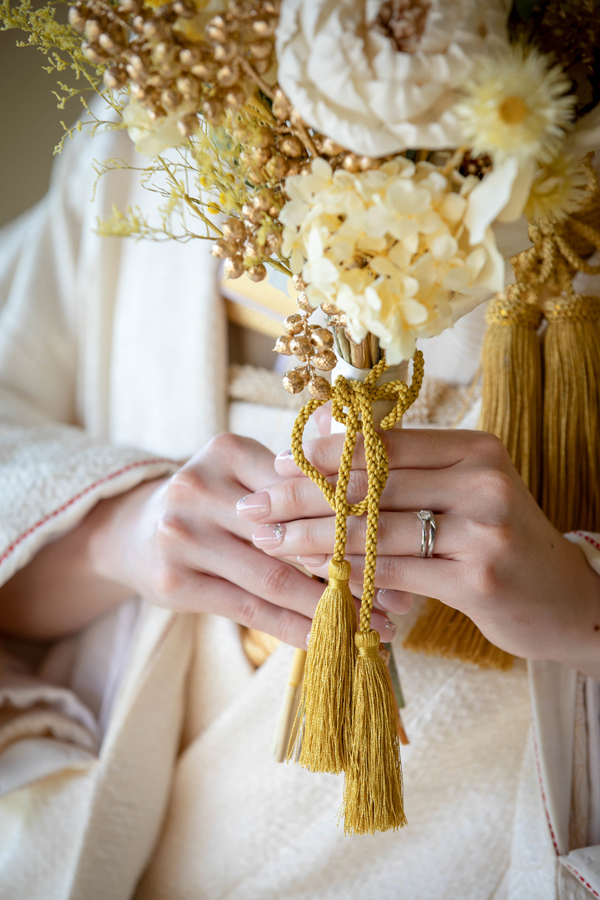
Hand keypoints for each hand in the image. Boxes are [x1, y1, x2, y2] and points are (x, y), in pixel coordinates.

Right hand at [89, 434, 392, 647]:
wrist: (130, 532)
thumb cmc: (210, 503)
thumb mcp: (244, 473)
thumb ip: (299, 481)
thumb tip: (380, 501)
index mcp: (228, 450)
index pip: (305, 488)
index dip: (356, 519)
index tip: (402, 547)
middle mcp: (199, 487)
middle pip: (292, 534)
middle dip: (352, 569)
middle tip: (398, 600)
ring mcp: (181, 536)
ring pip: (275, 577)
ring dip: (330, 608)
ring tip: (374, 628)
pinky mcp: (174, 581)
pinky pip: (250, 608)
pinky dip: (293, 627)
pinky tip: (328, 639)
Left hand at [237, 430, 599, 669]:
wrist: (567, 601)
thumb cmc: (500, 542)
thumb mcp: (464, 494)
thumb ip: (407, 477)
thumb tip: (321, 462)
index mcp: (474, 448)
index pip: (382, 444)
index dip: (323, 456)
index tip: (275, 468)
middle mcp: (481, 480)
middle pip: (371, 484)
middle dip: (302, 498)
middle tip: (253, 508)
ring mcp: (483, 529)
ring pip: (375, 530)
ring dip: (312, 540)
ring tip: (268, 543)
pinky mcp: (477, 579)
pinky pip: (394, 573)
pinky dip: (349, 575)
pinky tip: (314, 576)